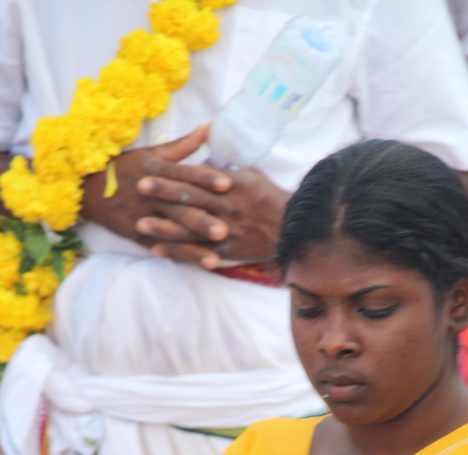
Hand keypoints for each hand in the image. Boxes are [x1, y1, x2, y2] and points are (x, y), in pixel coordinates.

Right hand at [81, 126, 225, 251]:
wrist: (87, 190)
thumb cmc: (126, 169)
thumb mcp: (151, 153)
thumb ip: (182, 146)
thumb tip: (208, 128)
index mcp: (156, 171)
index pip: (183, 174)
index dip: (205, 178)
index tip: (227, 183)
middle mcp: (151, 195)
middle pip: (179, 208)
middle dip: (201, 220)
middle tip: (226, 229)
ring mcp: (144, 217)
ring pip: (173, 232)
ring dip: (194, 246)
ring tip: (216, 256)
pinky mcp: (140, 235)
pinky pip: (164, 248)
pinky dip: (182, 256)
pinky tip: (201, 263)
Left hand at [137, 165, 290, 267]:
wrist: (292, 229)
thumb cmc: (270, 198)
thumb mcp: (251, 174)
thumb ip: (227, 166)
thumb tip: (208, 153)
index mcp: (231, 184)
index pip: (197, 176)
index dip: (174, 173)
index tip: (152, 169)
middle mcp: (226, 206)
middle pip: (190, 198)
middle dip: (163, 193)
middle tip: (139, 188)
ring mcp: (225, 229)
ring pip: (190, 227)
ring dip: (164, 226)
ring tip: (142, 224)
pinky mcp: (225, 249)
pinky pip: (198, 251)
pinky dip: (178, 252)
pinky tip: (158, 250)